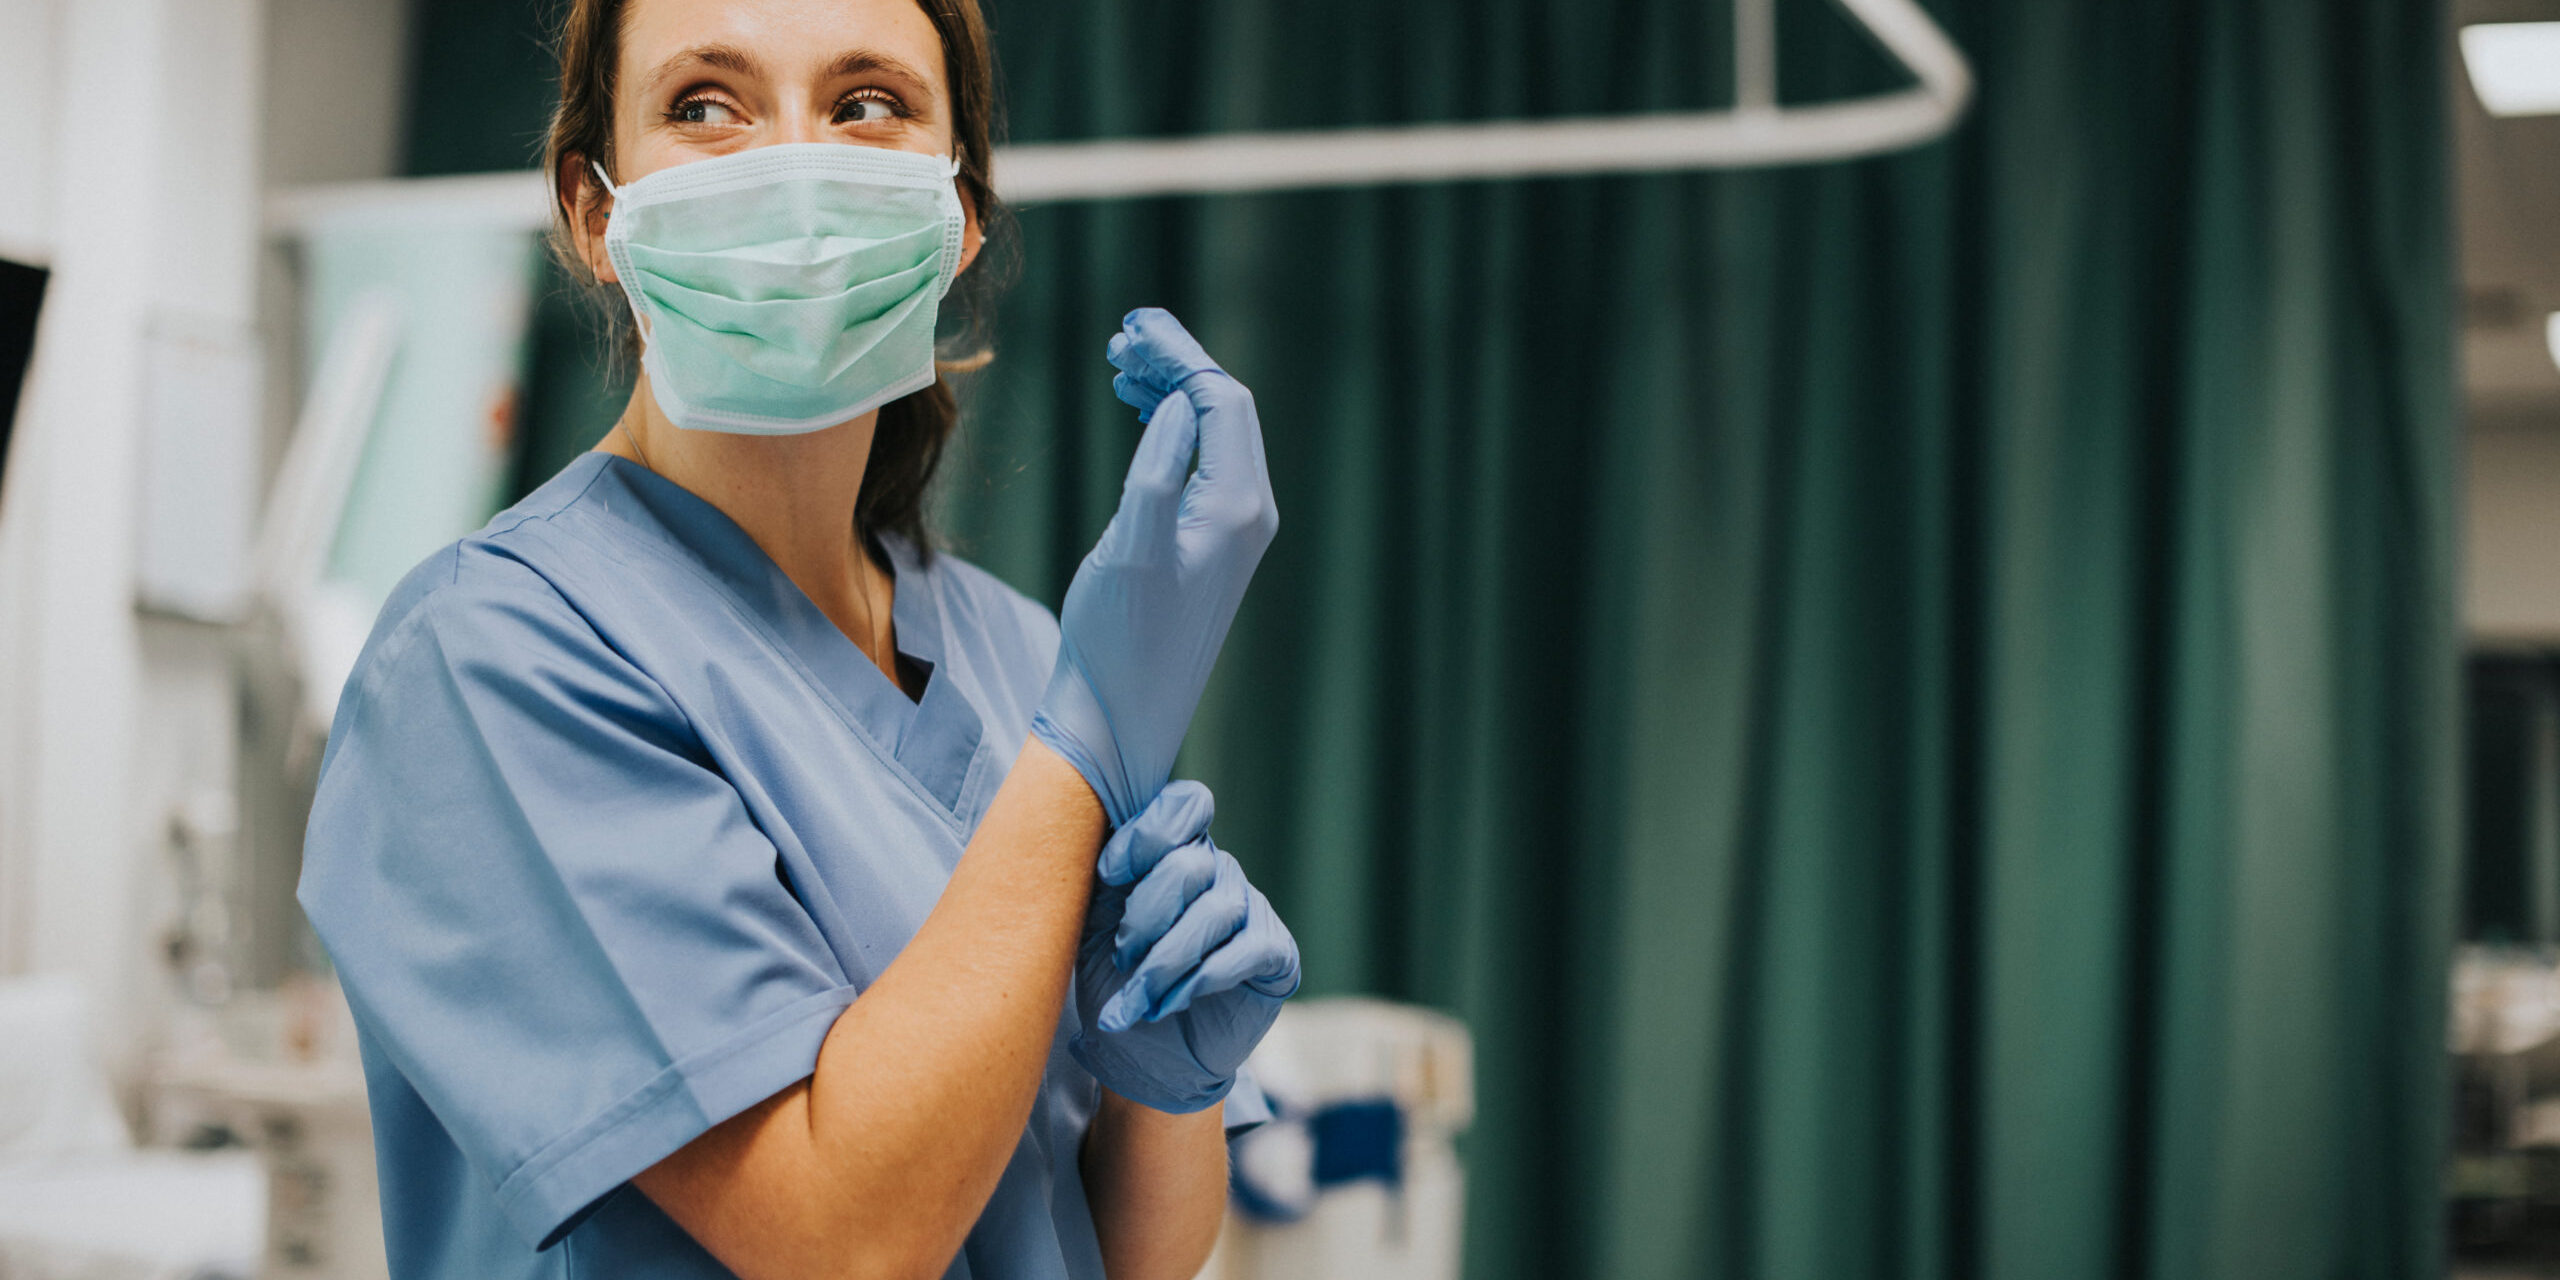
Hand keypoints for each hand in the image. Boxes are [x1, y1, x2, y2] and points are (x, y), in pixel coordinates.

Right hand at [1030, 309, 1277, 826]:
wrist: (1121, 715)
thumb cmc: (1117, 640)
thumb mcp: (1129, 549)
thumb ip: (1157, 470)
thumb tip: (1177, 405)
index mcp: (1237, 507)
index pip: (1222, 400)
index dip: (1179, 355)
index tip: (1131, 328)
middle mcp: (1249, 514)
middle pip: (1225, 408)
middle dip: (1176, 365)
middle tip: (1120, 339)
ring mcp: (1235, 531)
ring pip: (1214, 433)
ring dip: (1172, 392)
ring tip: (1120, 367)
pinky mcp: (1212, 546)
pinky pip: (1203, 463)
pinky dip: (1172, 428)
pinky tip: (1138, 416)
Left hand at [1072, 782, 1298, 1113]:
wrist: (1142, 1056)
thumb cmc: (1114, 982)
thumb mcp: (1093, 924)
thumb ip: (1103, 879)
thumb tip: (1095, 843)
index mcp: (1175, 851)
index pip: (1184, 805)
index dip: (1146, 834)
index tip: (1108, 875)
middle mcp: (1218, 871)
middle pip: (1191, 863)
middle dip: (1146, 914)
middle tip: (1121, 958)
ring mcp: (1251, 910)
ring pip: (1216, 911)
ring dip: (1166, 959)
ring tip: (1138, 997)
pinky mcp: (1275, 953)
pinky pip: (1248, 949)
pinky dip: (1202, 979)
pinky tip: (1173, 1003)